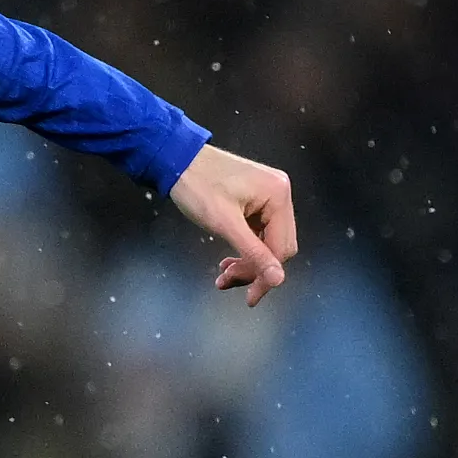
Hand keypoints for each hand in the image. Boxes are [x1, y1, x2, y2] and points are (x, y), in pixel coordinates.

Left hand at [172, 143, 297, 304]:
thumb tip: (278, 280)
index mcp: (279, 197)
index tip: (249, 298)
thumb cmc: (196, 187)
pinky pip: (258, 231)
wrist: (176, 159)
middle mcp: (281, 194)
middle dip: (253, 268)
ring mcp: (270, 195)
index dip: (265, 276)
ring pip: (267, 241)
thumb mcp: (224, 224)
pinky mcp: (257, 198)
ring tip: (222, 273)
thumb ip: (253, 253)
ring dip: (247, 261)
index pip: (282, 249)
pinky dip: (244, 247)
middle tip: (225, 282)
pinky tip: (227, 258)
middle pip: (278, 246)